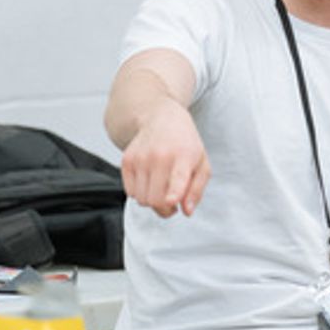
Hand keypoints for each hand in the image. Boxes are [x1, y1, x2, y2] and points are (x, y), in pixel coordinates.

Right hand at [120, 100, 210, 217]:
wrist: (162, 119)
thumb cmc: (185, 144)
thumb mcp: (202, 163)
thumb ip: (197, 190)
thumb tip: (186, 211)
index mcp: (184, 156)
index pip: (177, 178)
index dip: (173, 193)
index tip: (171, 201)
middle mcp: (160, 156)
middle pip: (156, 199)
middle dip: (164, 208)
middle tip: (171, 201)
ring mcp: (141, 158)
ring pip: (141, 199)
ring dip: (151, 201)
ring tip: (161, 189)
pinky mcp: (127, 160)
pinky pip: (129, 192)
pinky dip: (139, 193)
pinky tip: (149, 181)